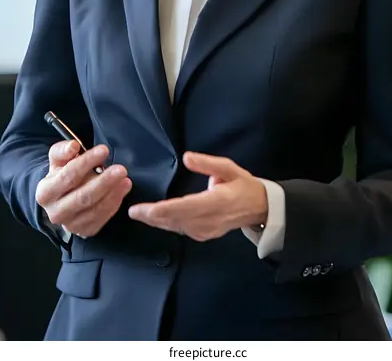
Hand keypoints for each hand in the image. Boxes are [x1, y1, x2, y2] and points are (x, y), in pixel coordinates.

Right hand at [35, 140, 131, 237]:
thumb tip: (72, 146)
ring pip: (95, 209)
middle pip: (82, 197)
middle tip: (120, 169)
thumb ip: (62, 150)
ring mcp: (71, 225)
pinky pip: (103, 218)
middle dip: (104, 182)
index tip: (104, 150)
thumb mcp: (57, 160)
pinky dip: (115, 203)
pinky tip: (122, 190)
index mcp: (45, 193)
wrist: (60, 199)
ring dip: (113, 193)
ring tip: (125, 179)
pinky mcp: (85, 230)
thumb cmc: (61, 175)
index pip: (68, 177)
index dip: (86, 162)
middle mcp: (55, 212)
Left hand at [128, 152, 266, 240]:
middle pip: (176, 220)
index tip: (146, 209)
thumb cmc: (242, 185)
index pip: (185, 208)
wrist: (259, 208)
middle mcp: (209, 220)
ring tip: (139, 214)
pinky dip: (167, 224)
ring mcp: (206, 231)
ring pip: (176, 227)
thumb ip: (207, 163)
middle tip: (133, 211)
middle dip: (153, 217)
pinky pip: (181, 230)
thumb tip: (186, 157)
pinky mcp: (204, 235)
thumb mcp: (229, 168)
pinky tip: (155, 219)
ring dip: (157, 222)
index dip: (164, 210)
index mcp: (216, 202)